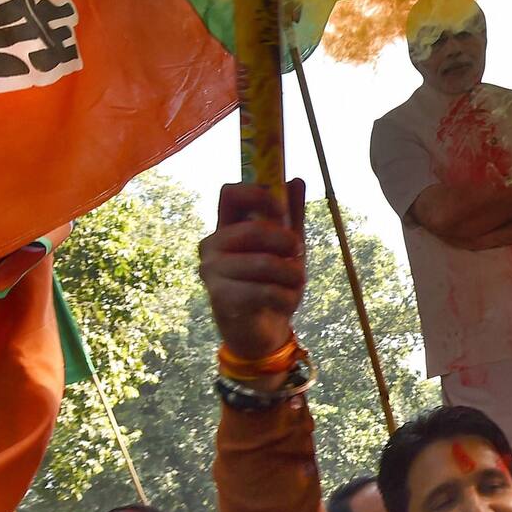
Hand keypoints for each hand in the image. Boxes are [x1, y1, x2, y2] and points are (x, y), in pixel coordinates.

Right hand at [199, 180, 306, 365]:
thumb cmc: (271, 283)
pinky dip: (286, 297)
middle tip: (298, 252)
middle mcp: (212, 245)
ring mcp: (212, 272)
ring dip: (292, 274)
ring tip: (296, 282)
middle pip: (254, 229)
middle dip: (285, 242)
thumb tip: (297, 180)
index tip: (282, 210)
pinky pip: (265, 291)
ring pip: (264, 264)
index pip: (230, 193)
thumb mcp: (286, 248)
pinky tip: (286, 302)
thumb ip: (291, 217)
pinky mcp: (221, 298)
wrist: (261, 331)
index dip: (258, 194)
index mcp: (226, 227)